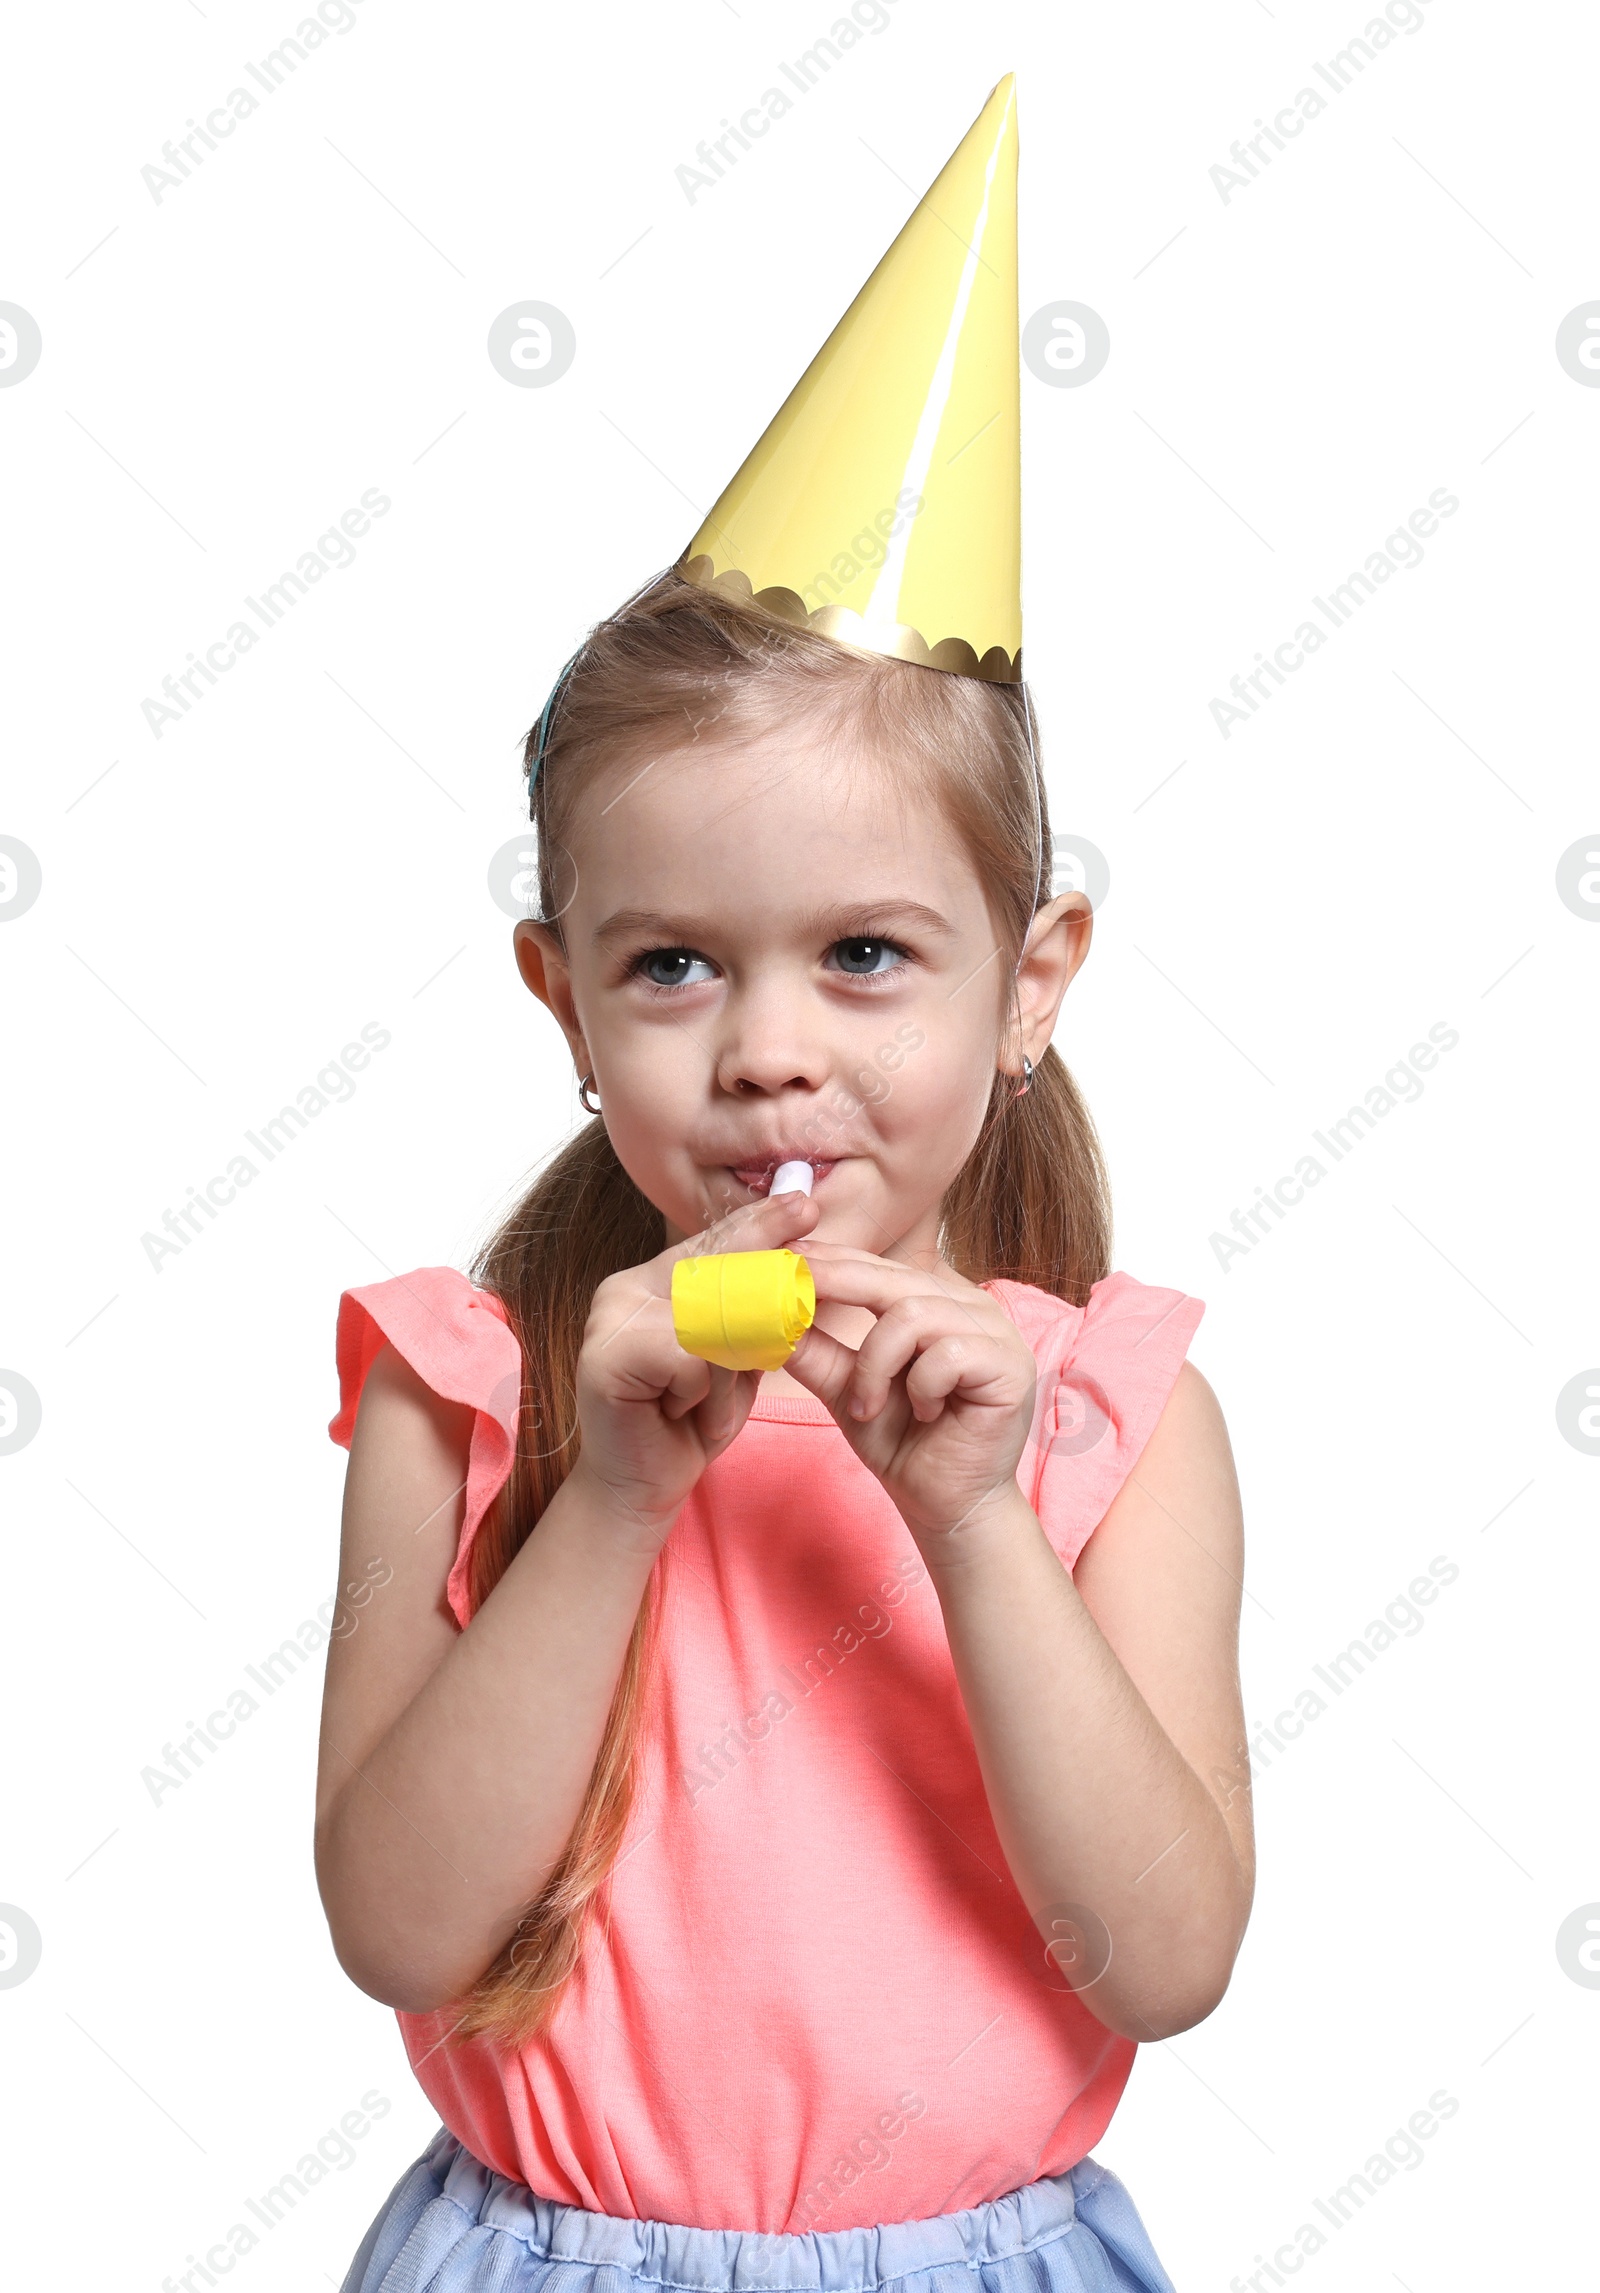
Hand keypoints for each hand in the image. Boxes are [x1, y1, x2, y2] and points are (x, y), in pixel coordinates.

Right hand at [570, 1187, 821, 1548]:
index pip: (717, 1242)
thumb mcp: (735, 1357)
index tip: (805, 1203)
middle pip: (718, 1272)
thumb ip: (752, 1312)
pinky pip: (694, 1359)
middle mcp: (624, 1288)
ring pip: (713, 1320)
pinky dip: (704, 1393)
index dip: (762, 1224)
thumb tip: (797, 1260)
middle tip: (760, 1347)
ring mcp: (610, 1318)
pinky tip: (676, 1413)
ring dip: (727, 1373)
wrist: (640, 1487)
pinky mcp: (606, 1355)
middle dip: (759, 1309)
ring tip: (697, 1405)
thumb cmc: (690, 1421)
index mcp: (652, 1281)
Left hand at [781, 1245, 1037, 1548]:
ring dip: (876, 1365)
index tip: (786, 1259)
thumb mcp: (848, 1390)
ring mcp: (996, 1332)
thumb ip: (818, 1352)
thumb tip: (771, 1315)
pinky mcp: (1010, 1365)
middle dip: (837, 1283)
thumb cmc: (904, 1444)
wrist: (945, 1505)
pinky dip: (920, 1388)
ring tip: (868, 1406)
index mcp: (936, 1301)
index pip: (879, 1267)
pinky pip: (946, 1354)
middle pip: (894, 1278)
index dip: (833, 1260)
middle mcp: (970, 1306)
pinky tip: (926, 1414)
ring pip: (914, 1315)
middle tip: (792, 1297)